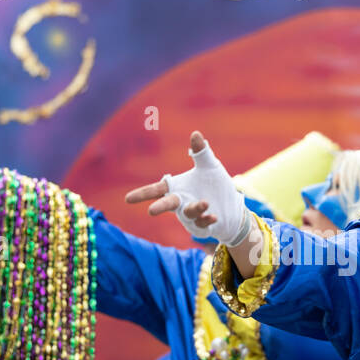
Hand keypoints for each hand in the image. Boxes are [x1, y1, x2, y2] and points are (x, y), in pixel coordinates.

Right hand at [124, 131, 251, 244]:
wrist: (232, 205)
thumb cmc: (216, 185)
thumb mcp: (210, 166)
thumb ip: (201, 152)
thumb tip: (196, 134)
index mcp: (177, 188)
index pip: (157, 190)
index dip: (142, 194)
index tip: (127, 199)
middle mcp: (181, 203)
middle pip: (167, 204)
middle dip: (160, 207)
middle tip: (151, 211)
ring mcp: (191, 216)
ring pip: (189, 213)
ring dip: (196, 208)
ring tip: (205, 202)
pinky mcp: (203, 225)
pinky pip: (202, 224)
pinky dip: (207, 219)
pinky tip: (214, 216)